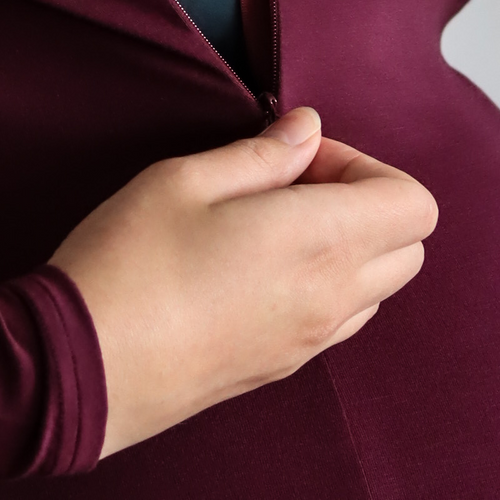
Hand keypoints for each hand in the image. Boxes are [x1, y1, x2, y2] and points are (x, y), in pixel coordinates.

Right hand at [49, 108, 436, 458]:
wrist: (84, 368)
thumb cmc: (130, 263)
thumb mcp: (185, 180)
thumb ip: (261, 153)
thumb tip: (307, 131)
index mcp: (321, 242)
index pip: (415, 204)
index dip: (364, 167)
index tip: (298, 163)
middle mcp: (332, 298)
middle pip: (408, 247)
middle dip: (364, 205)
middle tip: (287, 190)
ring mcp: (311, 342)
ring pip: (377, 289)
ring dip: (347, 249)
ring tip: (266, 231)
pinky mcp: (282, 368)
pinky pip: (339, 321)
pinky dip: (323, 287)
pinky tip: (250, 272)